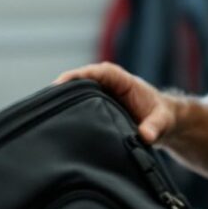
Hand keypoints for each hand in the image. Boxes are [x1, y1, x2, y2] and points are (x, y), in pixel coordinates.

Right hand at [53, 62, 175, 143]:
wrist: (163, 121)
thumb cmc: (162, 115)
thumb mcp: (162, 121)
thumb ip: (155, 127)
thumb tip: (145, 136)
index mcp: (121, 80)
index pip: (97, 72)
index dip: (78, 76)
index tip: (62, 84)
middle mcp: (108, 84)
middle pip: (80, 80)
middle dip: (62, 88)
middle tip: (44, 101)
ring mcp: (100, 94)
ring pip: (77, 92)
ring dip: (62, 99)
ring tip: (43, 111)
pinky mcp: (96, 106)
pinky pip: (79, 104)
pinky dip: (67, 109)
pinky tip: (53, 120)